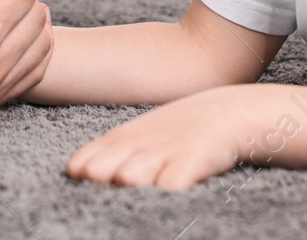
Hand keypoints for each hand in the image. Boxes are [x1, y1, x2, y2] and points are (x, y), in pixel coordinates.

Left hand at [66, 90, 249, 190]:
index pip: (80, 165)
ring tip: (153, 186)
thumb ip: (108, 154)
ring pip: (128, 179)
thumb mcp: (137, 136)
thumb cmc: (178, 131)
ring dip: (136, 188)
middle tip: (123, 186)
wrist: (227, 113)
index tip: (97, 184)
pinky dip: (170, 192)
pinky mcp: (191, 159)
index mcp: (119, 139)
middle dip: (105, 184)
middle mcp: (136, 144)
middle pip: (97, 174)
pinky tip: (177, 189)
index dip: (84, 179)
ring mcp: (163, 151)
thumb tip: (79, 174)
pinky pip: (170, 186)